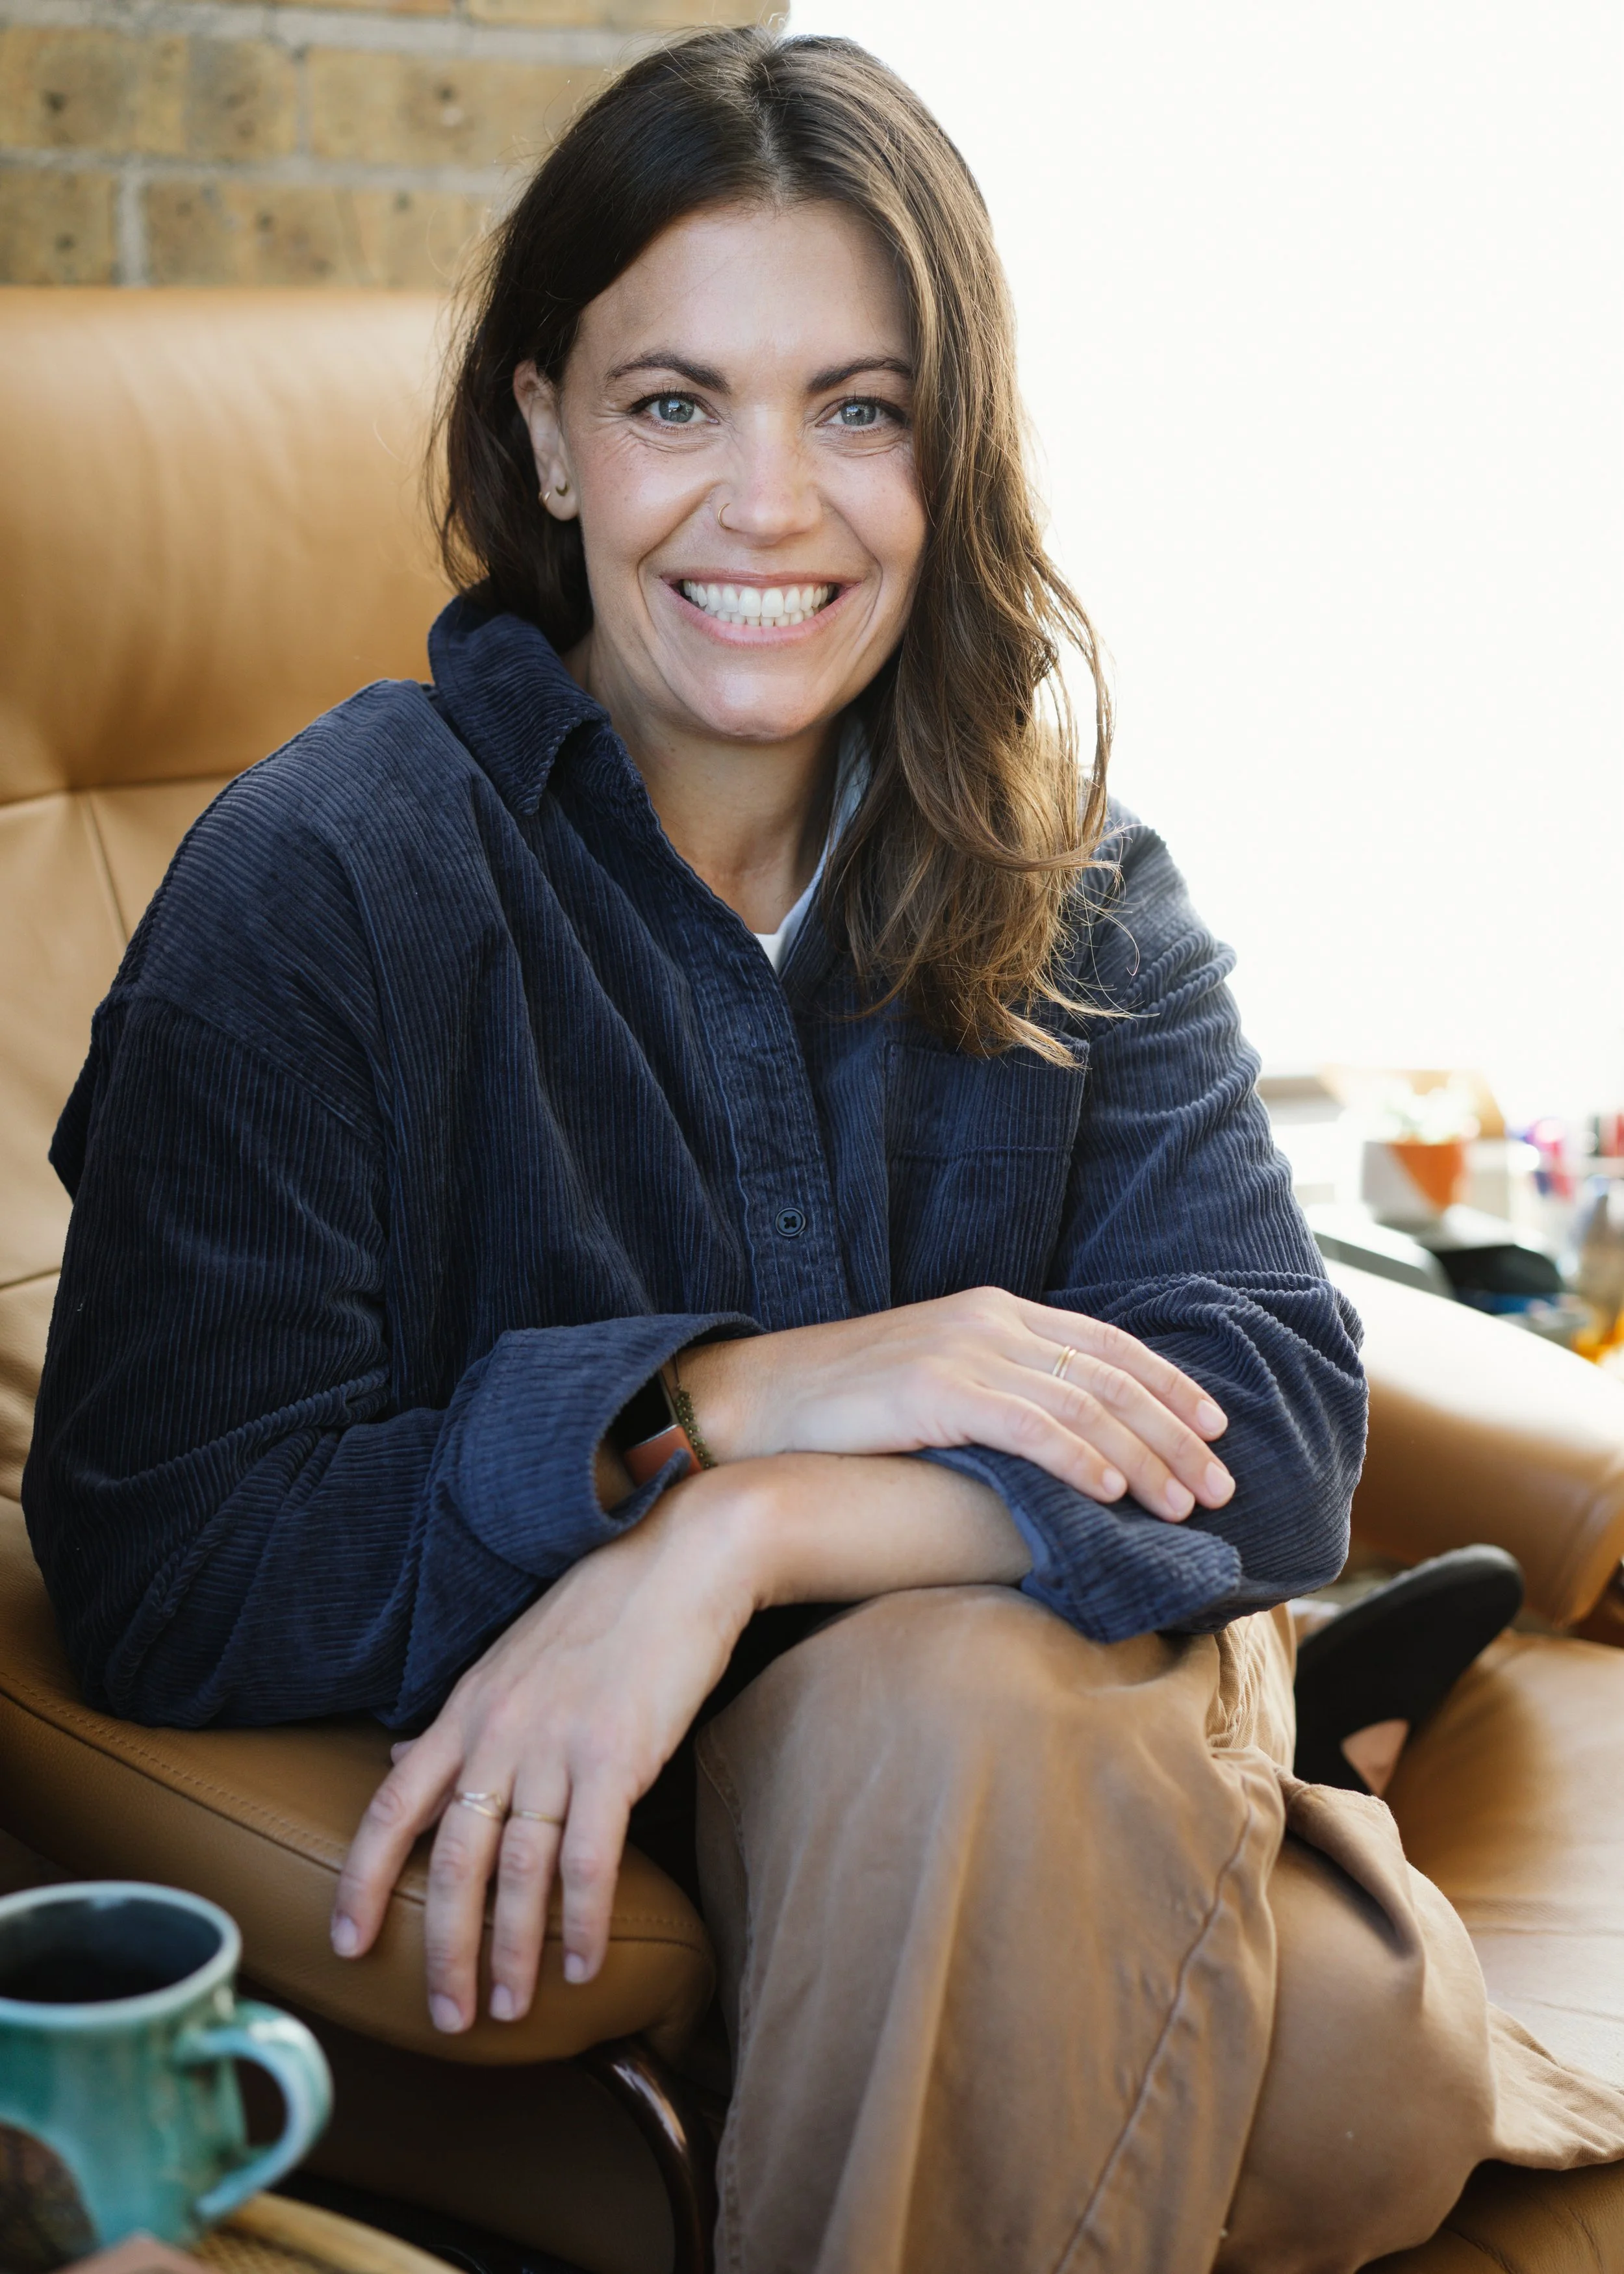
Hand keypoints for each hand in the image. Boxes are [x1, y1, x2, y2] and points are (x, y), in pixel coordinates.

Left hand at [329, 1472, 758, 2031]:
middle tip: (445, 2017)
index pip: (391, 1805)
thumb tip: (396, 1758)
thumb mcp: (508, 1658)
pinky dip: (584, 1920)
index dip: (361, 1880)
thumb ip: (456, 1718)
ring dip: (510, 1951)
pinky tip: (583, 1964)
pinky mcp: (617, 1756)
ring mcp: (556, 1745)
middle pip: (452, 1859)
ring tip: (508, 2008)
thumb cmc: (602, 1607)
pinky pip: (590, 1859)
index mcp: (467, 1709)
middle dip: (442, 1947)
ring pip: (518, 1870)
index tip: (347, 1943)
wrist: (682, 1559)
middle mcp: (499, 1732)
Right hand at [682, 1288, 1232, 1521]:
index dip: (1169, 1384)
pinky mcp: (934, 1390)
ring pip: (1082, 1405)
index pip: (1106, 1344)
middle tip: (1222, 1484)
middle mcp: (988, 1321)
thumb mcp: (938, 1381)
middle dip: (1175, 1432)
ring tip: (1184, 1504)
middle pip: (1109, 1376)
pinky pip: (1028, 1426)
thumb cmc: (846, 1405)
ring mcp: (962, 1352)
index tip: (1217, 1427)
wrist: (758, 1397)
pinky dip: (1080, 1460)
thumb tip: (1068, 1438)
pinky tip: (1114, 1493)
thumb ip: (1002, 1391)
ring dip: (1144, 1457)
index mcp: (995, 1312)